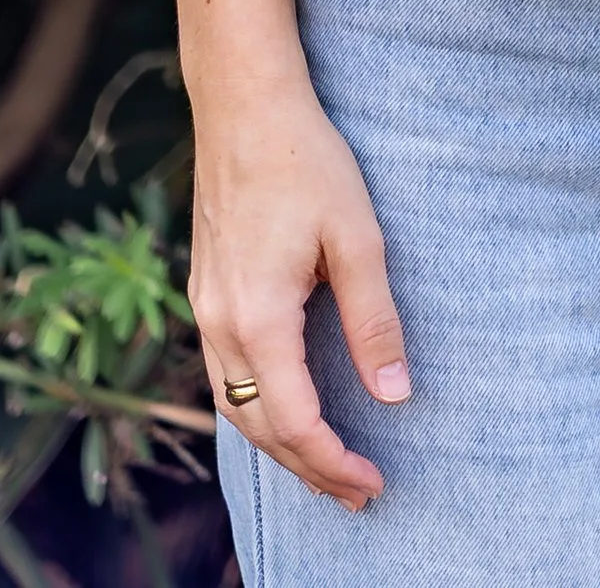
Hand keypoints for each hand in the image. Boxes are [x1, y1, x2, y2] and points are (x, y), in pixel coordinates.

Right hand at [189, 79, 408, 504]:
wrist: (244, 106)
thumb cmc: (307, 161)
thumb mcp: (358, 237)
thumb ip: (374, 321)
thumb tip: (394, 397)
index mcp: (259, 319)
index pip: (294, 422)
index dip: (333, 462)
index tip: (374, 484)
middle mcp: (220, 326)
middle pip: (259, 428)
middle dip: (308, 468)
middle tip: (358, 494)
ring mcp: (205, 309)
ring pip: (235, 406)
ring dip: (279, 444)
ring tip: (326, 465)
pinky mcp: (206, 291)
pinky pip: (226, 375)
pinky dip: (257, 407)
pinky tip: (285, 407)